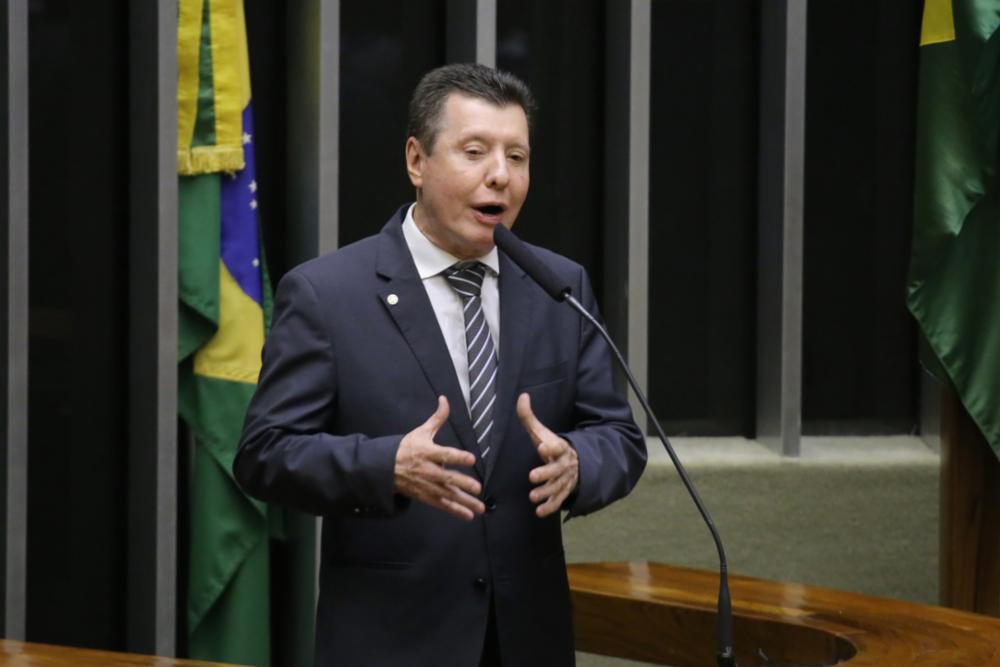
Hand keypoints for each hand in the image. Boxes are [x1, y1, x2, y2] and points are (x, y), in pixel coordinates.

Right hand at [395, 396, 484, 520]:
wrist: (385, 468)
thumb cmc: (407, 447)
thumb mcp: (421, 431)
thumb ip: (437, 418)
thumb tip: (444, 399)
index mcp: (427, 452)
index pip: (445, 454)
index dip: (458, 457)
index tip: (471, 459)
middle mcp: (428, 470)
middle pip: (447, 477)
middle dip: (462, 483)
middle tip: (477, 488)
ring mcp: (427, 485)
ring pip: (447, 494)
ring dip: (464, 502)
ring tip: (480, 508)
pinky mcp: (426, 496)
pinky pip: (442, 504)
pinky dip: (455, 511)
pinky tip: (469, 515)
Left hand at [518, 392, 578, 517]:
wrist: (575, 463)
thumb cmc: (552, 446)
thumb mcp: (541, 432)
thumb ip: (529, 417)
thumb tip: (522, 396)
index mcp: (560, 448)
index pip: (557, 446)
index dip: (551, 447)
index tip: (543, 446)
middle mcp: (565, 464)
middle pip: (557, 469)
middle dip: (545, 473)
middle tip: (532, 477)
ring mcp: (566, 480)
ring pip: (558, 487)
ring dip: (546, 493)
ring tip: (533, 497)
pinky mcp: (564, 492)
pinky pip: (559, 500)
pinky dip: (550, 507)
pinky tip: (539, 512)